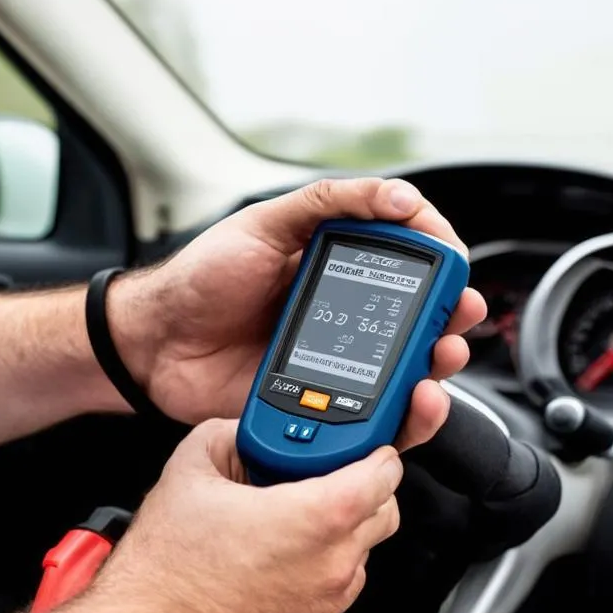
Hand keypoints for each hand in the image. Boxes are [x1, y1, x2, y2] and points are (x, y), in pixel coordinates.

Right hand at [97, 419, 402, 612]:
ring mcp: (329, 598)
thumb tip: (238, 430)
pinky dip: (321, 562)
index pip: (385, 473)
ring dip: (341, 528)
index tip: (361, 446)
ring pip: (362, 549)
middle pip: (384, 511)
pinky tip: (276, 554)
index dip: (374, 451)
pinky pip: (338, 582)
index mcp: (317, 516)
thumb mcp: (187, 474)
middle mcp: (334, 560)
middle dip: (364, 488)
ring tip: (287, 517)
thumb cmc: (172, 576)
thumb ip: (223, 435)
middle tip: (321, 476)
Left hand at [108, 177, 487, 450]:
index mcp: (335, 261)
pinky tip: (407, 402)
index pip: (409, 254)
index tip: (451, 261)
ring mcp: (336, 358)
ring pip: (408, 368)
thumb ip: (329, 203)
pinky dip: (400, 414)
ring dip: (437, 366)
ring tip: (440, 360)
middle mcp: (345, 309)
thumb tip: (401, 198)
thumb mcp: (263, 223)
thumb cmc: (200, 279)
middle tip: (457, 317)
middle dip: (451, 315)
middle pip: (421, 314)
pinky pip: (374, 411)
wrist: (154, 344)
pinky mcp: (322, 401)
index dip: (440, 256)